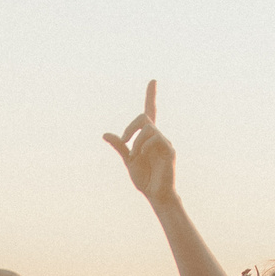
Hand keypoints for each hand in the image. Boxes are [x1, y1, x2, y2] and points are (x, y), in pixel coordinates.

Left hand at [102, 80, 176, 205]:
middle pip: (144, 117)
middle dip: (130, 127)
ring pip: (148, 128)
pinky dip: (144, 146)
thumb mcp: (128, 160)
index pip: (150, 112)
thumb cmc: (144, 179)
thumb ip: (120, 146)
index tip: (152, 80)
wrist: (156, 195)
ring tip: (135, 157)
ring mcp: (165, 142)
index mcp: (148, 137)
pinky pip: (155, 138)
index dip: (150, 96)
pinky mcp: (169, 150)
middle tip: (125, 141)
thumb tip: (105, 134)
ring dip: (136, 141)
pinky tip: (142, 157)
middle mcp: (158, 136)